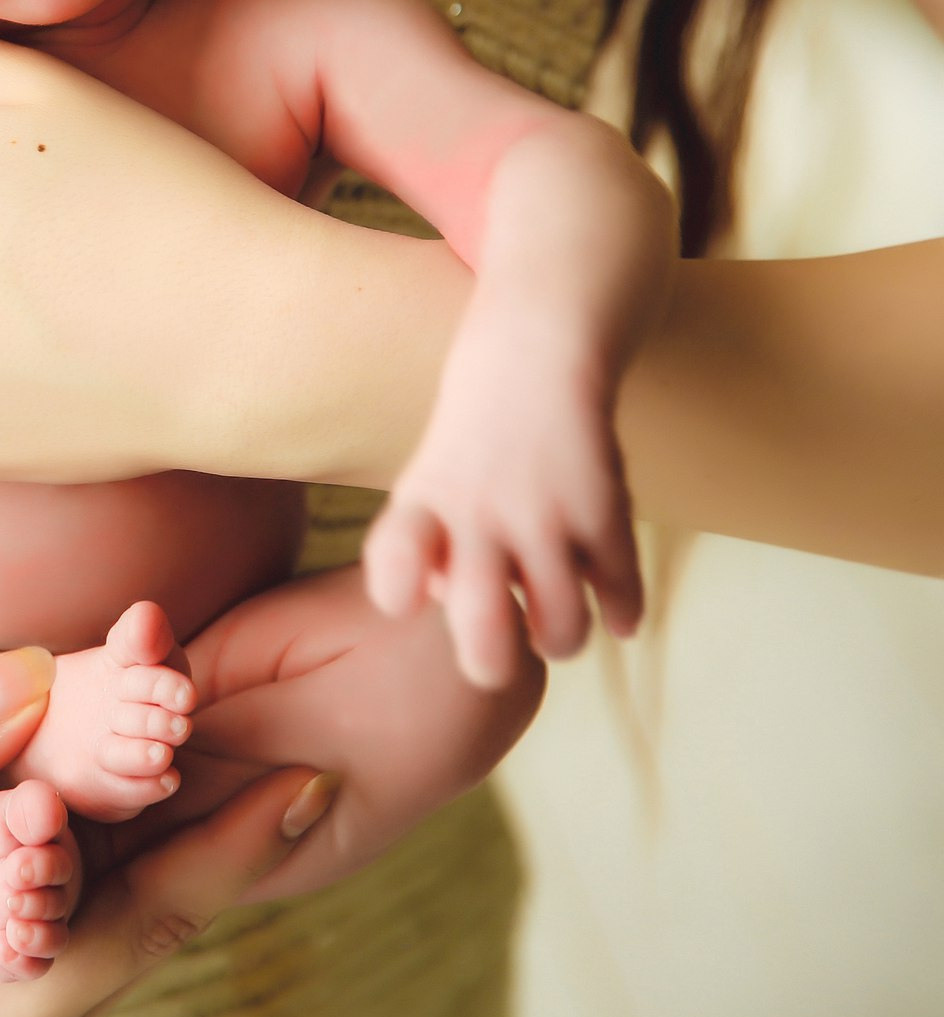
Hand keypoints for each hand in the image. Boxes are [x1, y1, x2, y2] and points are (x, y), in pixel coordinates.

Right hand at [0, 646, 339, 1016]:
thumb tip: (22, 670)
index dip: (236, 847)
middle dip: (214, 821)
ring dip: (157, 811)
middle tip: (303, 746)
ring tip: (230, 735)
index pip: (154, 919)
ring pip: (106, 886)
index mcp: (3, 1014)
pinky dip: (89, 810)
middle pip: (148, 904)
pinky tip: (125, 755)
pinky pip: (56, 872)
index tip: (313, 780)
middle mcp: (13, 1011)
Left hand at [364, 305, 646, 686]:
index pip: (393, 567)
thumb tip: (440, 606)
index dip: (399, 593)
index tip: (410, 600)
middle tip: (493, 661)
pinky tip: (616, 614)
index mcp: (423, 506)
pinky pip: (621, 595)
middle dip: (489, 662)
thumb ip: (422, 551)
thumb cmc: (471, 442)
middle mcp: (480, 515)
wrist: (536, 354)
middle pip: (481, 622)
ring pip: (562, 629)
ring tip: (556, 626)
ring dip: (561, 639)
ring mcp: (546, 516)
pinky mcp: (605, 512)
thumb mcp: (425, 485)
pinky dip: (622, 614)